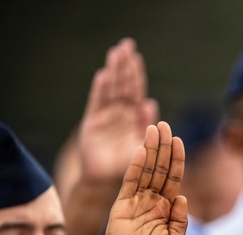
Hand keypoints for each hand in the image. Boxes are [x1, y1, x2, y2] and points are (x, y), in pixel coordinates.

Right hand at [79, 38, 158, 183]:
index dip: (136, 74)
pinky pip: (97, 103)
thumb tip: (150, 103)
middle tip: (126, 45)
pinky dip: (100, 90)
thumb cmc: (129, 166)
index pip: (136, 91)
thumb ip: (146, 125)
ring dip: (113, 72)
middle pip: (123, 86)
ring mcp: (105, 117)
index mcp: (134, 117)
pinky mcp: (92, 123)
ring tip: (115, 53)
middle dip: (125, 66)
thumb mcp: (143, 146)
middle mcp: (120, 114)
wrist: (107, 181)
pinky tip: (102, 76)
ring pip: (111, 90)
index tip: (137, 56)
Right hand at [103, 122, 187, 234]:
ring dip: (150, 150)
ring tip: (154, 128)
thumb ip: (180, 220)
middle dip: (163, 147)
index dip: (176, 160)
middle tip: (165, 124)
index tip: (179, 141)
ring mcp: (136, 203)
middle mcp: (151, 203)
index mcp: (167, 210)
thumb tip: (184, 198)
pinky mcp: (121, 207)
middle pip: (159, 170)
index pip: (173, 180)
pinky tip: (141, 150)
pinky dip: (135, 166)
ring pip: (145, 171)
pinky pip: (129, 182)